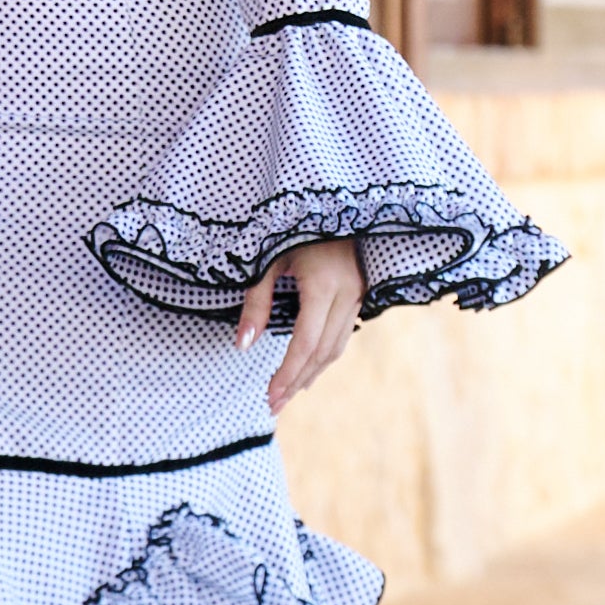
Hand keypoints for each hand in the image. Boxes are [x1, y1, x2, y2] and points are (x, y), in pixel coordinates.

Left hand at [241, 234, 362, 411]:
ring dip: (312, 373)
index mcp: (324, 284)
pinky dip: (324, 356)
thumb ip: (256, 301)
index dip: (287, 373)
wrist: (335, 199)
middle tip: (273, 405)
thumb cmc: (293, 226)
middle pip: (323, 352)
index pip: (306, 342)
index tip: (269, 396)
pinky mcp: (362, 292)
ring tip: (287, 393)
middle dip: (296, 381)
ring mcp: (359, 293)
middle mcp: (348, 293)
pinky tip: (308, 369)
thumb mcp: (268, 258)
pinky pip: (344, 334)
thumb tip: (242, 346)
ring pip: (337, 347)